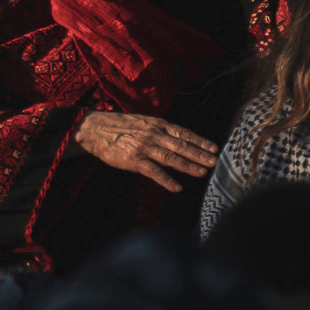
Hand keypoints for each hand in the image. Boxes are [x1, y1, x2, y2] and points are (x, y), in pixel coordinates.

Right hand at [74, 112, 217, 191]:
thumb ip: (159, 129)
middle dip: (200, 154)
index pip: (183, 133)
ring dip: (188, 166)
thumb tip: (177, 137)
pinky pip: (154, 172)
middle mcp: (153, 135)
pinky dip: (166, 180)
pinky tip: (177, 188)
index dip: (200, 141)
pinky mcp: (134, 160)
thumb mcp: (142, 122)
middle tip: (214, 162)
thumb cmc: (118, 126)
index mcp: (157, 124)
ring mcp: (144, 148)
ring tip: (202, 173)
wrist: (94, 130)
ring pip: (171, 158)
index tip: (214, 148)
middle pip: (181, 146)